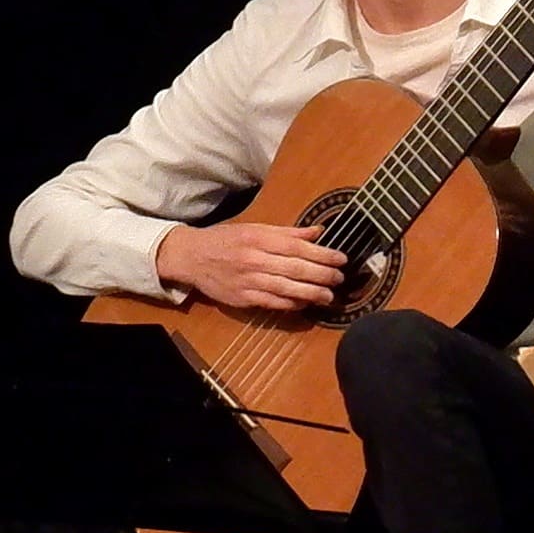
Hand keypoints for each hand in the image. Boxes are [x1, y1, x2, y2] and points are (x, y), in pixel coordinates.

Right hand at [157, 215, 348, 314]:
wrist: (191, 256)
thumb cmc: (226, 240)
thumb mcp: (255, 227)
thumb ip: (287, 232)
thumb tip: (318, 231)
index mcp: (259, 237)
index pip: (297, 246)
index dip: (322, 254)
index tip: (341, 259)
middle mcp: (255, 258)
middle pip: (295, 268)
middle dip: (322, 275)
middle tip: (340, 278)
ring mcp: (249, 280)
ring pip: (286, 288)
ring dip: (311, 293)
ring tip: (329, 296)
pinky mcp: (243, 298)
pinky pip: (273, 303)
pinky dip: (291, 304)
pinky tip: (305, 304)